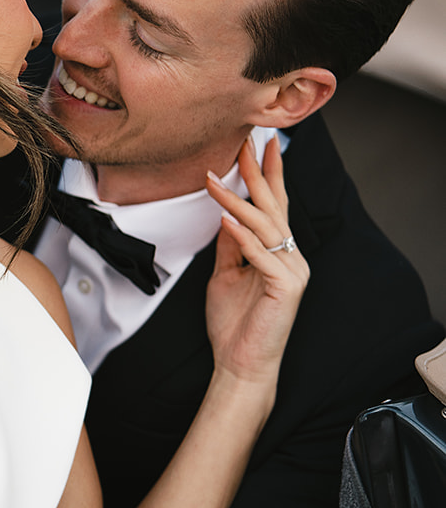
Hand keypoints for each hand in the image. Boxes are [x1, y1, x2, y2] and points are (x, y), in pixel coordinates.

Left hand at [205, 136, 309, 387]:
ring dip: (237, 202)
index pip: (274, 207)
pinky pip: (262, 256)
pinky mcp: (287, 288)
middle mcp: (291, 258)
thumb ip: (229, 246)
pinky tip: (226, 220)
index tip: (259, 145)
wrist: (240, 365)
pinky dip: (243, 237)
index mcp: (279, 254)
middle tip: (246, 142)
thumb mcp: (225, 275)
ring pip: (265, 227)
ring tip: (214, 180)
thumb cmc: (235, 325)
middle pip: (274, 208)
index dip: (268, 175)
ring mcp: (292, 271)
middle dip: (259, 174)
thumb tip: (225, 215)